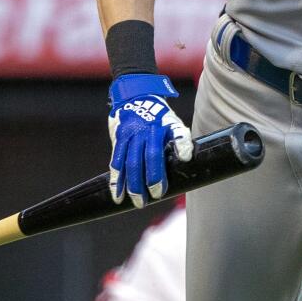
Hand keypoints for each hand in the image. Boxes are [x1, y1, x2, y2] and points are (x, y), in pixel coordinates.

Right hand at [107, 73, 193, 208]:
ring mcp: (127, 136)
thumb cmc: (161, 117)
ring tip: (132, 202)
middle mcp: (140, 133)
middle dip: (141, 184)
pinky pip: (115, 161)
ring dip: (127, 185)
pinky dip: (115, 179)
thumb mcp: (175, 124)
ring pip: (125, 164)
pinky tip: (116, 194)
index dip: (156, 174)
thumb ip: (181, 139)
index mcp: (157, 130)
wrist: (137, 97)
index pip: (155, 156)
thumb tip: (186, 158)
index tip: (159, 192)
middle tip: (145, 202)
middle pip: (138, 162)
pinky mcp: (117, 139)